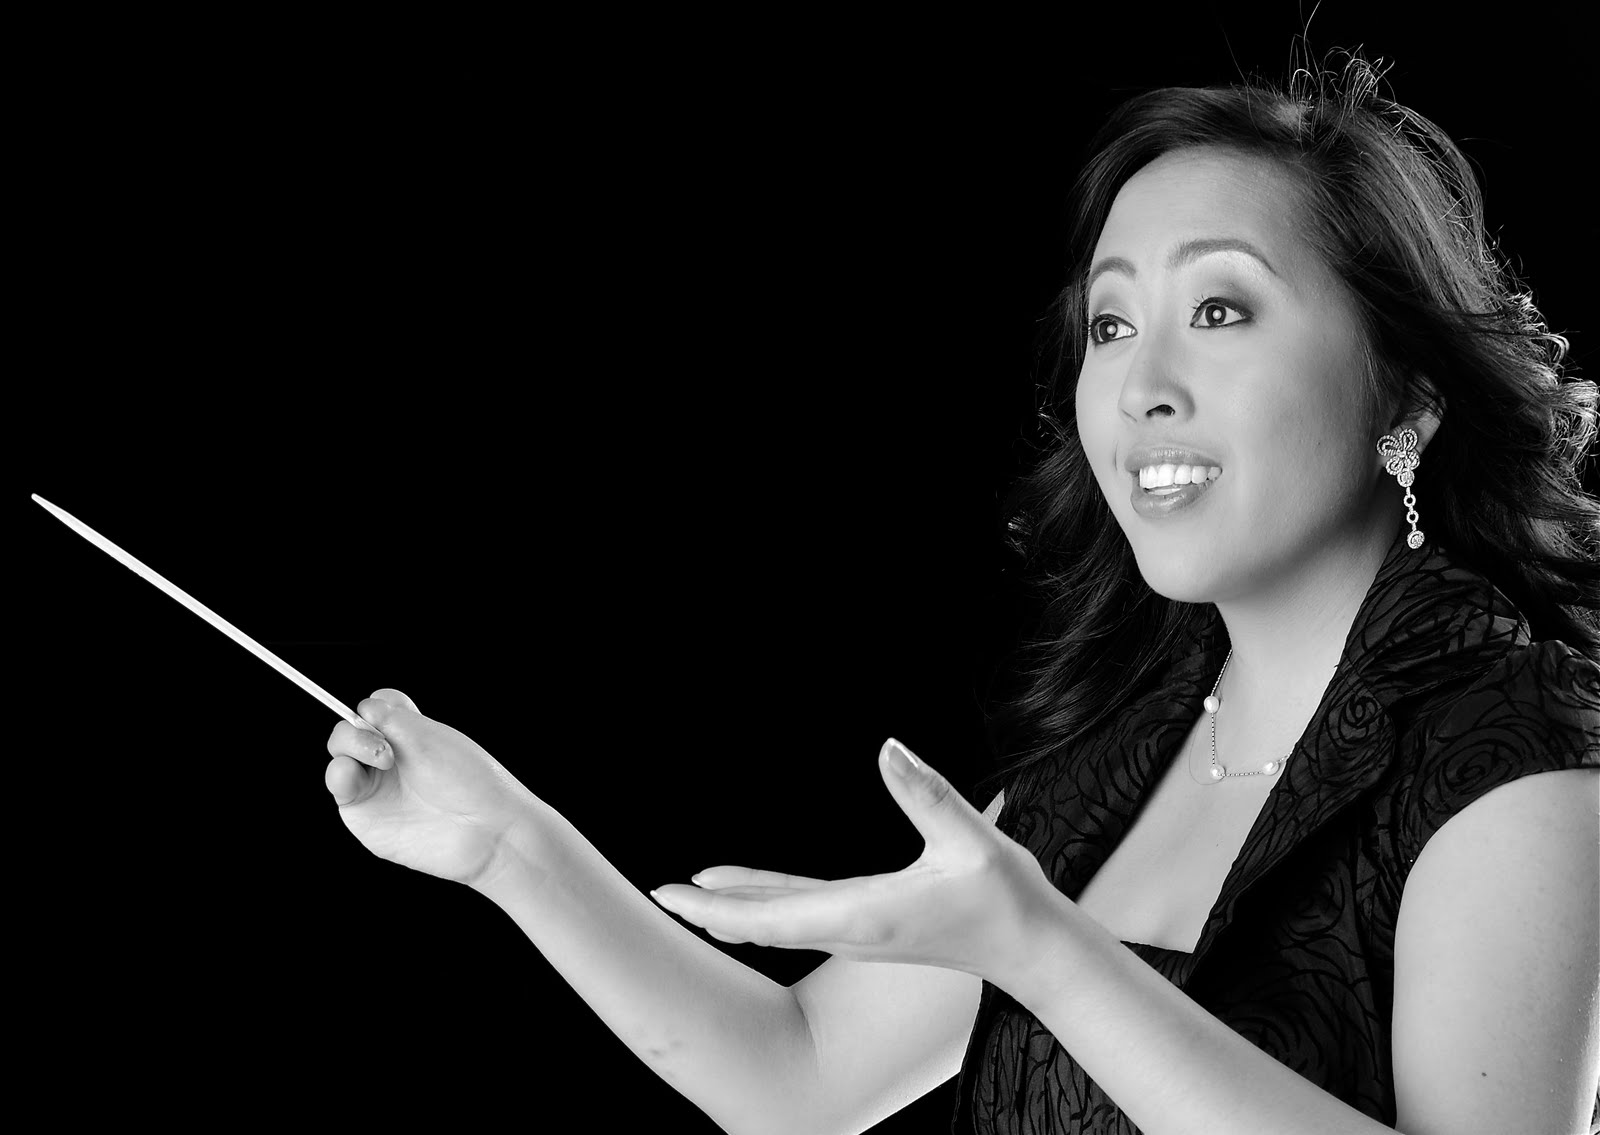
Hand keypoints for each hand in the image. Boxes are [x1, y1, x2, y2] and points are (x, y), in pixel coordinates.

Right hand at [324, 689, 538, 886]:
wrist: (483, 830)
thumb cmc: (469, 781)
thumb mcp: (431, 738)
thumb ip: (393, 720)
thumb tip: (365, 707)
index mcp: (413, 735)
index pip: (378, 708)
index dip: (375, 705)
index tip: (386, 711)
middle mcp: (392, 759)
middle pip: (351, 728)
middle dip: (358, 728)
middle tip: (386, 747)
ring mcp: (377, 786)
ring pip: (340, 754)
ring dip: (349, 745)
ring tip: (383, 760)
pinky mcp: (366, 814)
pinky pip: (339, 786)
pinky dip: (338, 774)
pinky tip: (351, 773)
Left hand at [650, 739, 1061, 987]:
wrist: (1033, 949)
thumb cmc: (1006, 896)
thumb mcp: (970, 838)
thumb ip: (925, 793)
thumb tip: (887, 746)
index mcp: (867, 914)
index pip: (776, 916)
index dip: (722, 906)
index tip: (678, 895)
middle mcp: (853, 930)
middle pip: (765, 923)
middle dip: (710, 910)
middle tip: (658, 894)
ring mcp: (859, 933)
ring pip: (779, 922)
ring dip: (733, 908)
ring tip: (688, 892)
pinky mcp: (868, 926)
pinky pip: (802, 914)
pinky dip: (765, 903)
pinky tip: (743, 894)